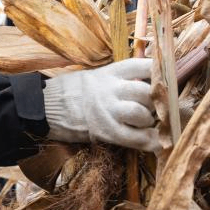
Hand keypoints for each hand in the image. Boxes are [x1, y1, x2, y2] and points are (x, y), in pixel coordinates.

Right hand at [43, 58, 159, 152]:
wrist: (42, 107)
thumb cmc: (68, 92)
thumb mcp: (93, 76)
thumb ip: (117, 79)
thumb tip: (144, 82)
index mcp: (109, 73)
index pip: (144, 65)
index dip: (161, 73)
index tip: (167, 80)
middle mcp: (111, 89)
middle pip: (147, 91)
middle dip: (156, 101)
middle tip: (156, 107)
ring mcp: (108, 111)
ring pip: (142, 114)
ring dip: (148, 121)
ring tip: (144, 123)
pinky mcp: (105, 131)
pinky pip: (135, 138)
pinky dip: (149, 142)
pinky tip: (155, 143)